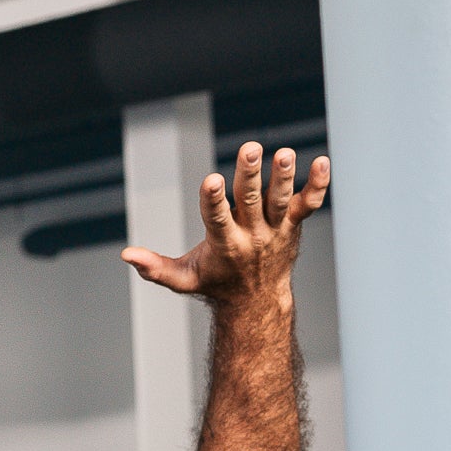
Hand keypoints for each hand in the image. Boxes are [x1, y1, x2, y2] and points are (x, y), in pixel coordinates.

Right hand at [122, 144, 328, 311]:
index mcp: (225, 246)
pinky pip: (308, 204)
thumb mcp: (183, 279)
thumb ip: (155, 267)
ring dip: (284, 176)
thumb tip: (126, 255)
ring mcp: (277, 230)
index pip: (218, 219)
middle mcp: (254, 236)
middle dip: (250, 175)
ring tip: (284, 152)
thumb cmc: (215, 283)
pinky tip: (323, 162)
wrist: (258, 302)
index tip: (212, 180)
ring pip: (281, 200)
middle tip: (250, 149)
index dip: (214, 200)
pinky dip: (318, 185)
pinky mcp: (293, 225)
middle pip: (253, 202)